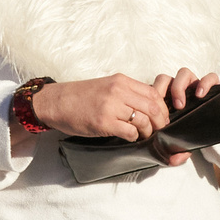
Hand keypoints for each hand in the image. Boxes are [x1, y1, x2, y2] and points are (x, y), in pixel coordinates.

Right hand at [27, 75, 171, 142]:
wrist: (56, 101)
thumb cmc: (80, 96)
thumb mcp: (107, 86)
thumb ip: (127, 93)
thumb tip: (149, 106)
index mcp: (121, 81)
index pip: (153, 93)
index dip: (163, 108)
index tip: (162, 117)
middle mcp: (118, 91)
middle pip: (153, 107)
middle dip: (160, 122)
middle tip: (158, 130)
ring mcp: (110, 107)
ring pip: (143, 120)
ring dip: (147, 131)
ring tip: (143, 135)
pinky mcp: (103, 122)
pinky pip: (129, 132)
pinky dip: (134, 137)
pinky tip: (130, 137)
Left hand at [155, 70, 219, 165]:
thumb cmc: (200, 129)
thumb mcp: (188, 142)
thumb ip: (179, 152)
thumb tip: (173, 161)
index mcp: (169, 101)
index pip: (155, 91)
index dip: (152, 100)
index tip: (154, 116)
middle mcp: (181, 90)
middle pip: (165, 79)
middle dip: (162, 90)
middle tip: (165, 108)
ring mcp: (196, 85)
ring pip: (183, 74)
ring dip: (179, 86)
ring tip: (181, 104)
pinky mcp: (213, 84)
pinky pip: (209, 77)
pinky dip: (204, 83)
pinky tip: (201, 95)